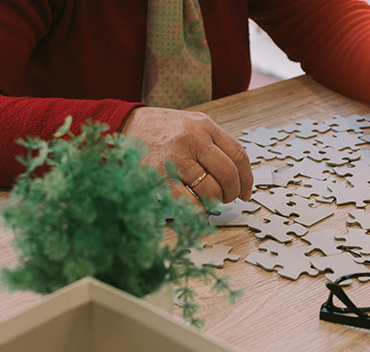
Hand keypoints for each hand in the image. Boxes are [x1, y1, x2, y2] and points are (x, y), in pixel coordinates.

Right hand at [121, 107, 252, 204]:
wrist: (122, 125)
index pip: (238, 155)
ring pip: (210, 189)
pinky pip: (187, 201)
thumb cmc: (160, 130)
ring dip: (215, 202)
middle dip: (232, 193)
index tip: (245, 192)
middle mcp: (193, 139)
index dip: (247, 179)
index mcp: (204, 125)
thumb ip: (212, 145)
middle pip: (228, 174)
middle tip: (227, 199)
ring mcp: (176, 157)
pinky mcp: (159, 175)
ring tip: (210, 202)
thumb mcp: (190, 125)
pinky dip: (197, 209)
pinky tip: (196, 208)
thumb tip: (236, 177)